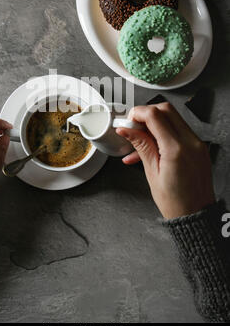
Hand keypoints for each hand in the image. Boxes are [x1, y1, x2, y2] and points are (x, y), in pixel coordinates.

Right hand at [116, 102, 214, 218]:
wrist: (196, 215)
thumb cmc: (176, 202)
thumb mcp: (152, 173)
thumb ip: (141, 146)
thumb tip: (127, 130)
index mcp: (176, 149)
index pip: (155, 115)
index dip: (137, 114)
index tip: (128, 122)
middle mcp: (190, 142)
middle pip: (166, 110)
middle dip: (146, 114)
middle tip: (133, 127)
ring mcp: (197, 143)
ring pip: (173, 118)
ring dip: (154, 123)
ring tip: (140, 140)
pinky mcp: (198, 147)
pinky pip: (179, 131)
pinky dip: (163, 133)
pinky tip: (150, 146)